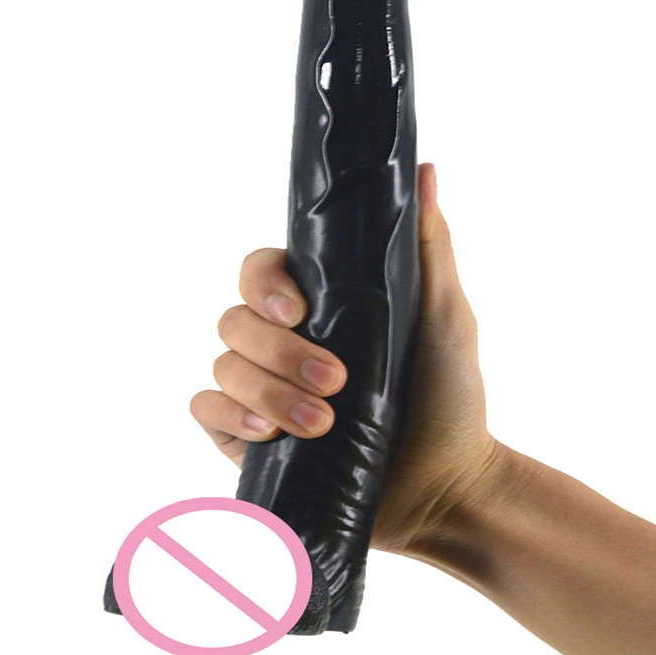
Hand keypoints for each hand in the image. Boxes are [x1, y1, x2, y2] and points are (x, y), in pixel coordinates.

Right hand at [189, 163, 500, 555]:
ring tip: (322, 421)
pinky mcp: (246, 435)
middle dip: (280, 352)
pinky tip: (270, 433)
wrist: (444, 484)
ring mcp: (261, 387)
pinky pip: (206, 409)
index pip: (260, 271)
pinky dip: (231, 416)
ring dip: (268, 390)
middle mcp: (281, 340)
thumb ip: (426, 246)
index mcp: (319, 304)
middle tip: (336, 379)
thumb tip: (424, 170)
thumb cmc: (449, 395)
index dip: (266, 285)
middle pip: (234, 319)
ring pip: (223, 364)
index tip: (300, 310)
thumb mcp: (444, 316)